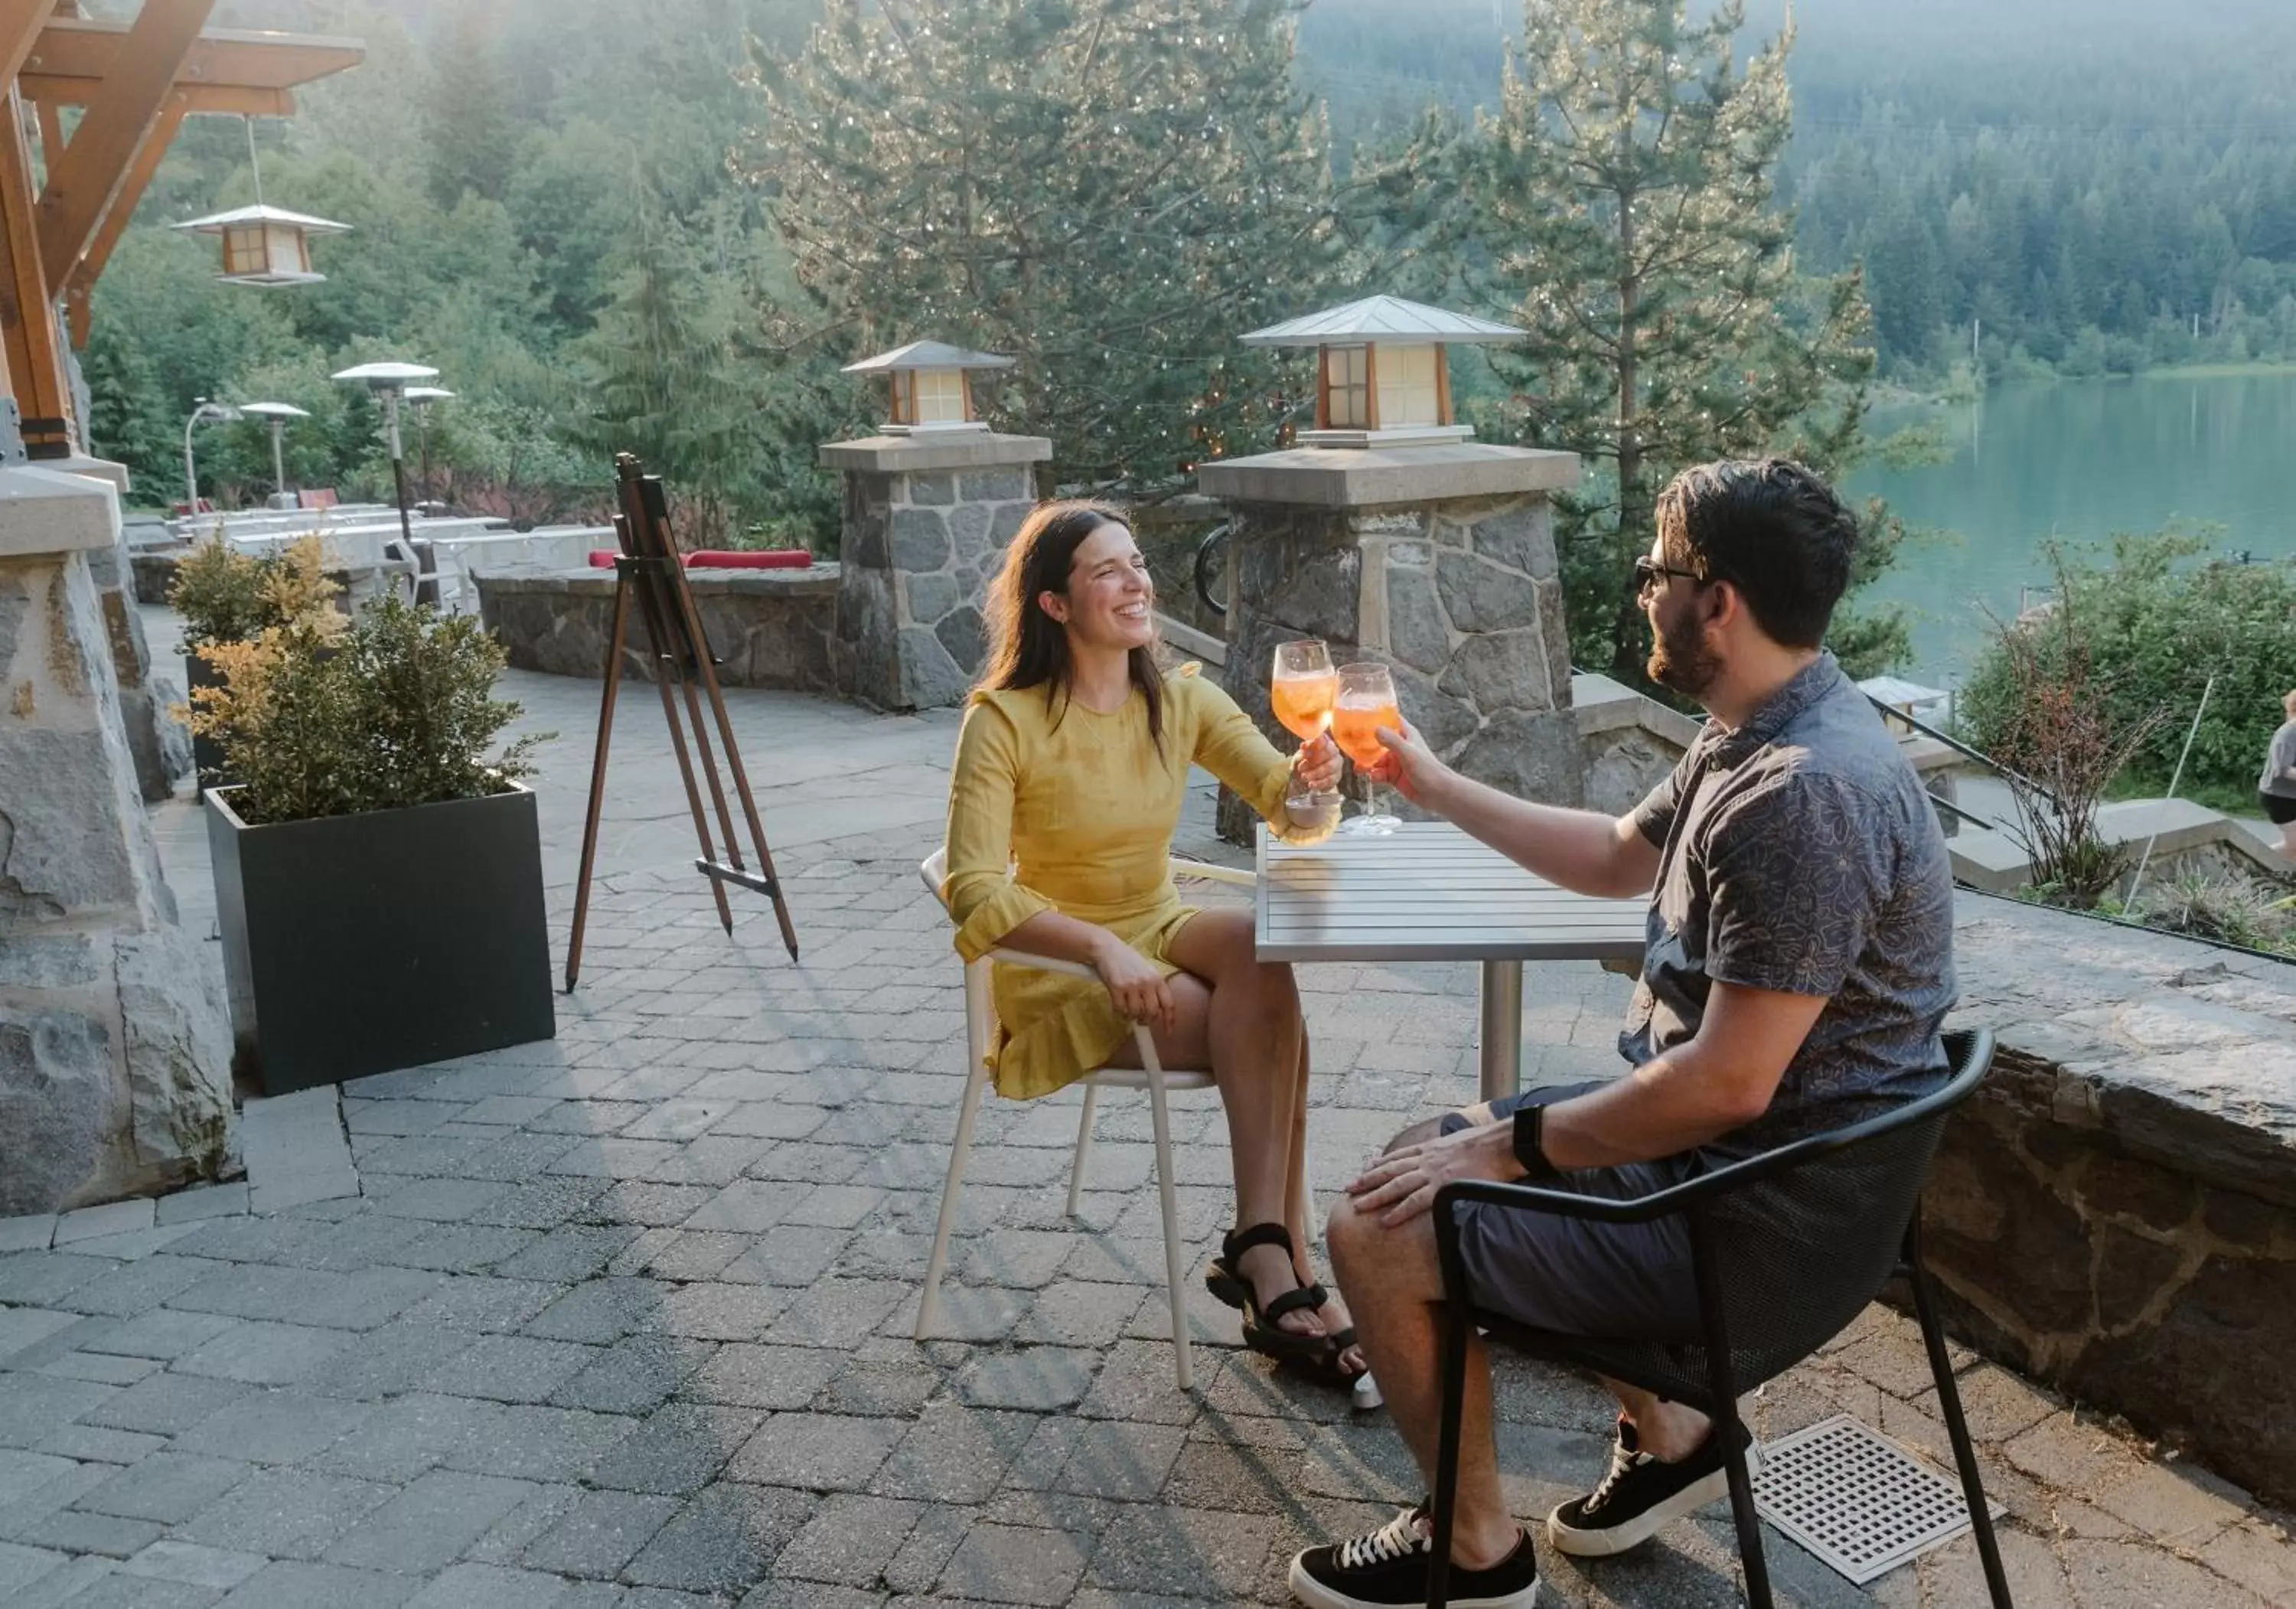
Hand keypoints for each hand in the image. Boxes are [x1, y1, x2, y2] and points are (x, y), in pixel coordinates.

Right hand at [1091, 935, 1175, 1034]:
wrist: (1108, 949)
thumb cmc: (1129, 961)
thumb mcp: (1147, 972)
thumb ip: (1154, 989)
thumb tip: (1157, 1013)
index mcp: (1158, 979)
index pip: (1168, 1004)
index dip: (1169, 1020)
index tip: (1167, 1033)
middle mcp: (1147, 983)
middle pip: (1153, 1012)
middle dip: (1147, 1020)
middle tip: (1141, 1020)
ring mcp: (1132, 985)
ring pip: (1136, 1013)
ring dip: (1132, 1016)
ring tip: (1128, 1011)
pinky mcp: (1117, 988)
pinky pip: (1121, 1010)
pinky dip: (1120, 1013)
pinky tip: (1118, 1008)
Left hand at [1292, 730, 1341, 794]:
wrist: (1308, 775)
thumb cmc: (1305, 761)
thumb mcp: (1300, 755)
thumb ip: (1302, 751)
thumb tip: (1304, 746)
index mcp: (1325, 742)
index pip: (1323, 739)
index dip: (1313, 742)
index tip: (1302, 747)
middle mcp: (1334, 752)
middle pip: (1328, 753)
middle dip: (1313, 760)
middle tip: (1300, 768)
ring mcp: (1337, 765)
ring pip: (1329, 767)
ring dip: (1315, 773)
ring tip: (1304, 777)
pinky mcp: (1337, 777)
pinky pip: (1330, 780)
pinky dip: (1319, 783)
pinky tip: (1311, 784)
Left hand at [1345, 1122, 1519, 1226]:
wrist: (1501, 1144)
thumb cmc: (1487, 1143)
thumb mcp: (1460, 1141)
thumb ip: (1448, 1150)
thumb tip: (1449, 1155)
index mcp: (1430, 1148)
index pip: (1398, 1156)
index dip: (1379, 1163)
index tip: (1365, 1169)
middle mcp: (1425, 1159)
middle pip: (1389, 1170)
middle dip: (1367, 1179)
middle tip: (1348, 1188)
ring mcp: (1432, 1173)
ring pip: (1395, 1186)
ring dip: (1374, 1196)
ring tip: (1357, 1206)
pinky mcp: (1443, 1188)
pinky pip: (1415, 1202)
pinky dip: (1399, 1211)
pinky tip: (1386, 1220)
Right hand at [1363, 719, 1449, 806]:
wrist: (1438, 794)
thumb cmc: (1427, 769)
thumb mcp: (1408, 752)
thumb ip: (1391, 741)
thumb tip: (1375, 729)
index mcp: (1406, 734)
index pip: (1390, 719)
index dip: (1376, 717)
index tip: (1359, 716)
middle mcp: (1400, 746)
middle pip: (1378, 741)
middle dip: (1365, 744)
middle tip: (1351, 747)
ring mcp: (1396, 762)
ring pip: (1376, 759)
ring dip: (1367, 763)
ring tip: (1359, 768)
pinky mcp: (1394, 776)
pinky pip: (1379, 773)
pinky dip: (1374, 775)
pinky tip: (1373, 778)